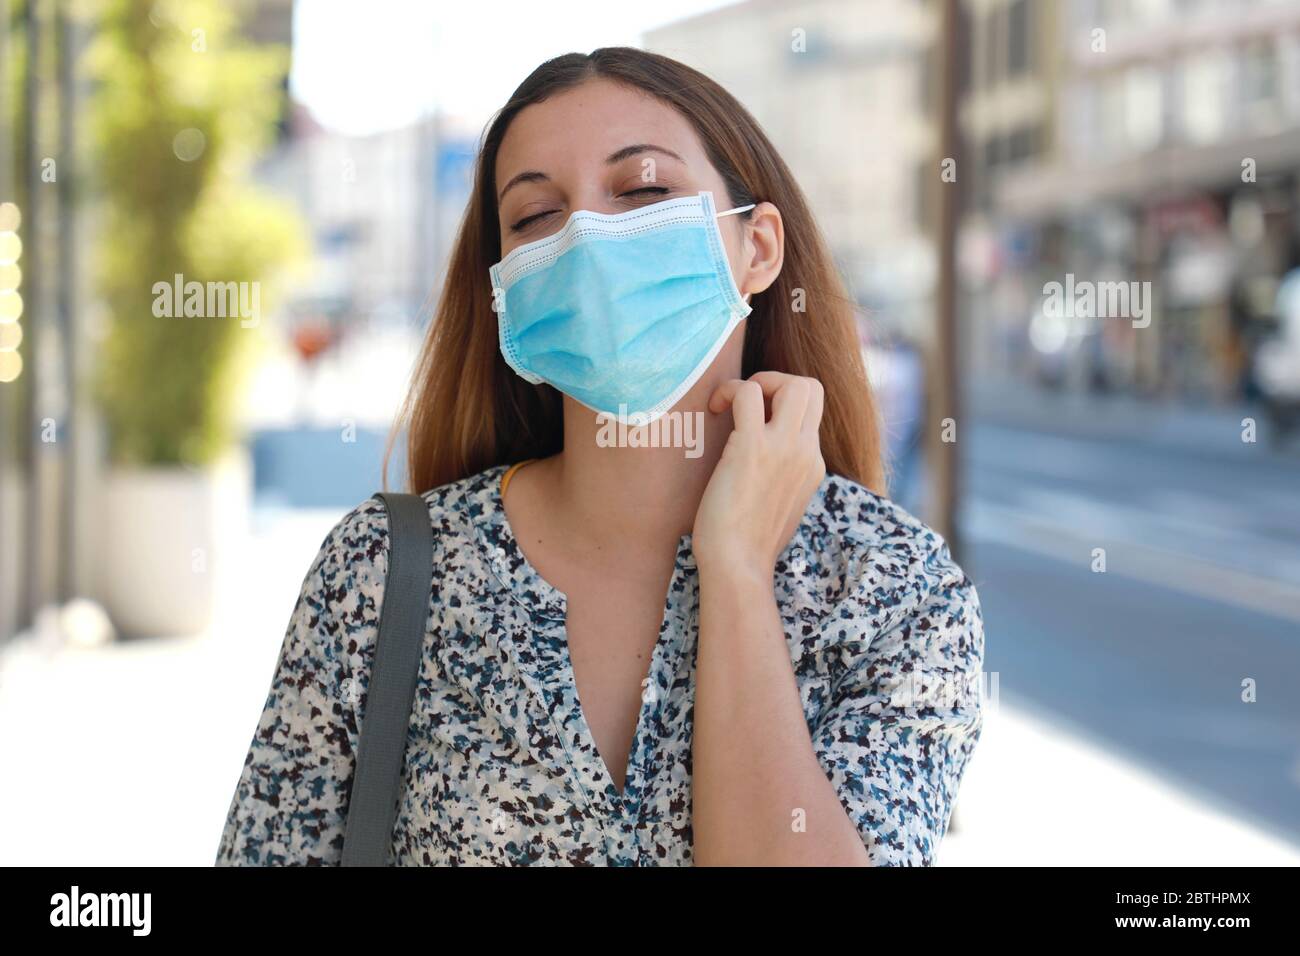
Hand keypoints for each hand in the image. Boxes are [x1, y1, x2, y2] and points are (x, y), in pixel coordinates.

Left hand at [693, 371, 825, 580]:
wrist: (738, 567)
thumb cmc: (747, 544)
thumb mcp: (778, 506)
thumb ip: (779, 479)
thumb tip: (758, 466)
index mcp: (812, 465)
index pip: (812, 412)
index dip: (782, 403)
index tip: (754, 420)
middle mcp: (806, 452)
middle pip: (813, 388)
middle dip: (777, 382)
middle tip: (746, 404)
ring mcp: (784, 448)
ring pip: (794, 383)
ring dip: (757, 382)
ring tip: (729, 404)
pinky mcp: (752, 448)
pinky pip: (748, 393)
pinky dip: (729, 390)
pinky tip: (713, 410)